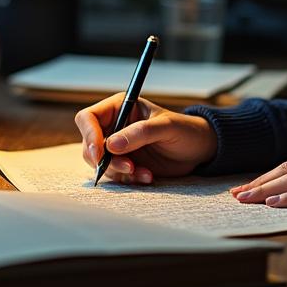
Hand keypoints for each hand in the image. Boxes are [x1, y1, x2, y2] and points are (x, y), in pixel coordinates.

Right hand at [74, 95, 217, 183]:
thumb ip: (140, 133)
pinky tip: (148, 176)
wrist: (198, 150)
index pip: (88, 118)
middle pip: (90, 145)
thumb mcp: (166, 127)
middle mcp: (115, 126)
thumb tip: (111, 145)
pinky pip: (115, 175)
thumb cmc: (185, 130)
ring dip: (119, 172)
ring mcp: (118, 147)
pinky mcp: (125, 163)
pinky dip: (129, 179)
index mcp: (120, 107)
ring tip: (144, 172)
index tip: (99, 153)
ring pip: (100, 163)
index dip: (89, 135)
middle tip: (129, 167)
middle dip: (106, 160)